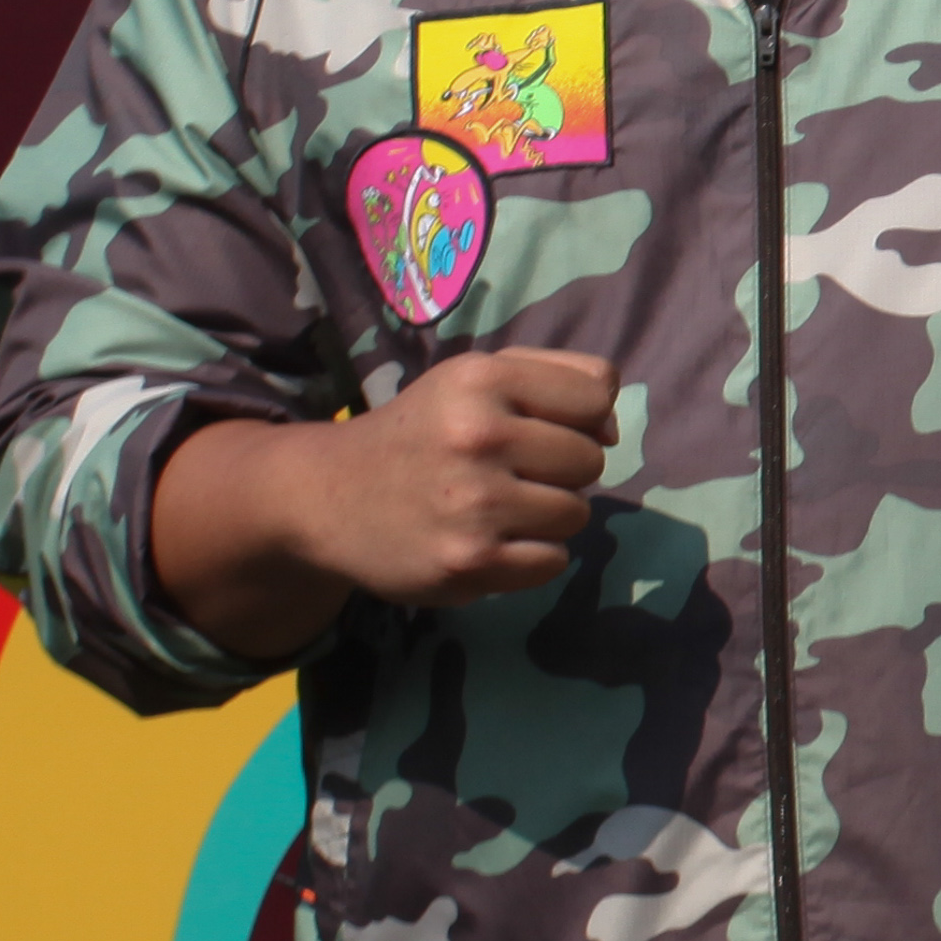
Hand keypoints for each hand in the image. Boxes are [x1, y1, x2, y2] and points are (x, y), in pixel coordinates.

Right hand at [156, 349, 623, 652]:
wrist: (326, 499)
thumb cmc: (421, 433)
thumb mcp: (474, 379)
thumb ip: (557, 378)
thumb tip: (614, 429)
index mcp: (481, 380)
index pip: (596, 395)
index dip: (578, 417)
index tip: (539, 428)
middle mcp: (477, 436)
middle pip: (591, 460)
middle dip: (559, 469)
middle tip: (506, 473)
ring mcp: (473, 504)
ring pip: (576, 514)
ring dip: (547, 516)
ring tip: (494, 507)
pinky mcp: (470, 562)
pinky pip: (553, 561)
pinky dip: (530, 558)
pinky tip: (487, 541)